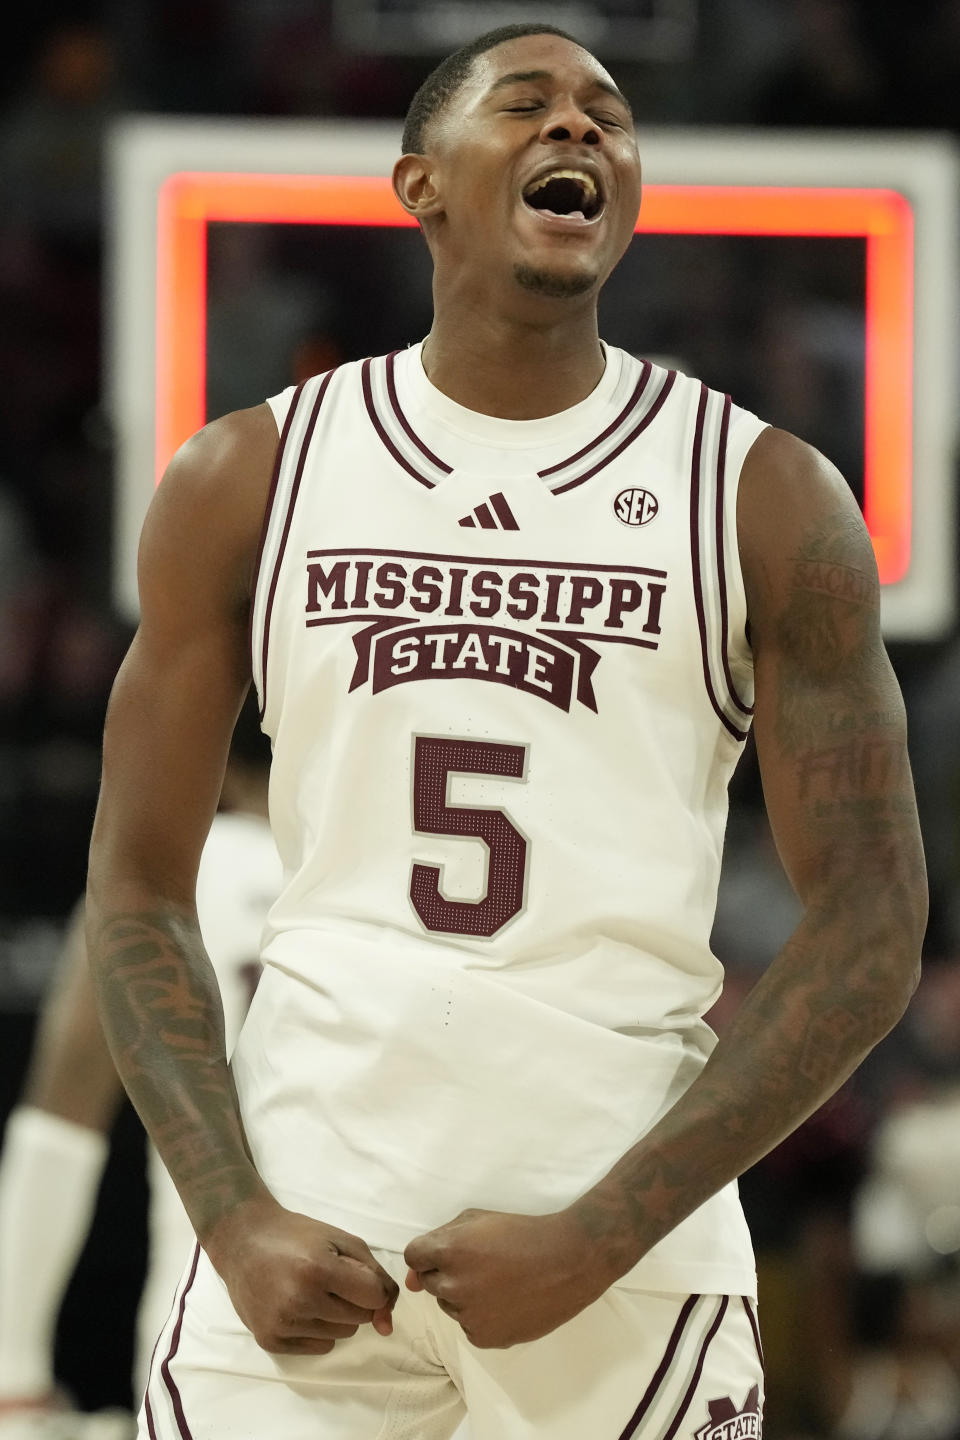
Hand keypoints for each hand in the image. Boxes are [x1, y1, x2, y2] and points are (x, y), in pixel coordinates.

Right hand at [205, 1193, 397, 1354]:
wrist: (243, 1241)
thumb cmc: (296, 1235)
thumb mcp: (341, 1240)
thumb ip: (375, 1275)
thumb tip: (387, 1323)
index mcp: (318, 1269)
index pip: (373, 1298)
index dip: (371, 1285)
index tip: (355, 1274)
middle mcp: (299, 1301)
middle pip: (360, 1318)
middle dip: (354, 1300)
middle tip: (330, 1279)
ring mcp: (282, 1325)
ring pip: (343, 1335)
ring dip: (337, 1315)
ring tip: (313, 1291)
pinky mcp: (270, 1342)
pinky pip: (320, 1347)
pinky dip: (319, 1329)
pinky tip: (299, 1306)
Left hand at [404, 1207, 609, 1348]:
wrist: (568, 1260)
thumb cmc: (522, 1233)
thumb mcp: (478, 1219)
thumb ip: (439, 1239)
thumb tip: (410, 1280)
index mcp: (449, 1251)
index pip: (413, 1257)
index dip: (429, 1254)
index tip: (450, 1253)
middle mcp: (453, 1286)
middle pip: (431, 1283)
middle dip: (447, 1274)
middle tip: (482, 1265)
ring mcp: (469, 1316)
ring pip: (450, 1306)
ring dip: (464, 1296)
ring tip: (499, 1282)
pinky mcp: (484, 1338)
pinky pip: (469, 1327)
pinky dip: (482, 1316)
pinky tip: (507, 1301)